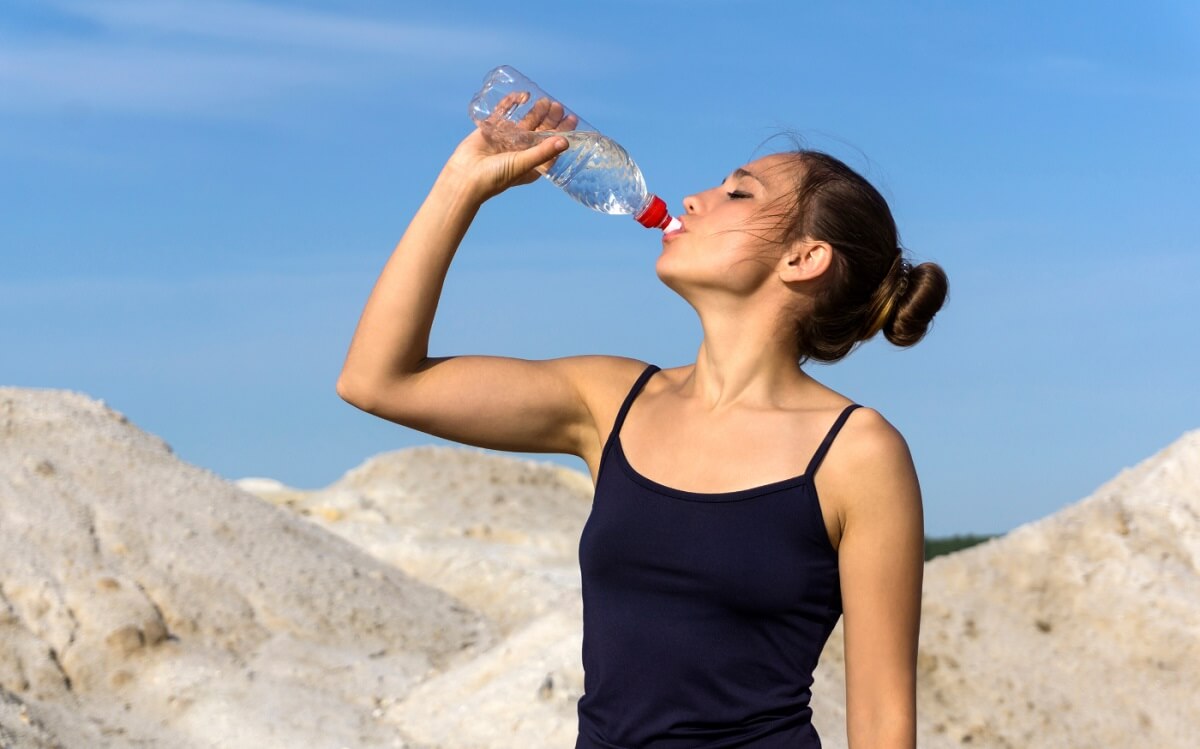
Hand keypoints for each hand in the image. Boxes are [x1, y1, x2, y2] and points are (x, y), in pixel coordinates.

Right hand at [442, 93, 579, 201]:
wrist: (465, 177)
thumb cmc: (495, 177)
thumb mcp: (522, 164)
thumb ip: (542, 152)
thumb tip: (565, 141)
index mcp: (532, 163)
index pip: (551, 145)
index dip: (562, 131)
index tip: (572, 118)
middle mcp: (521, 151)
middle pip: (539, 131)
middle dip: (550, 118)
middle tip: (557, 106)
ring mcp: (506, 140)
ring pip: (525, 122)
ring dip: (535, 111)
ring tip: (544, 101)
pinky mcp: (492, 130)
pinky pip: (504, 114)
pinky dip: (512, 105)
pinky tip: (522, 96)